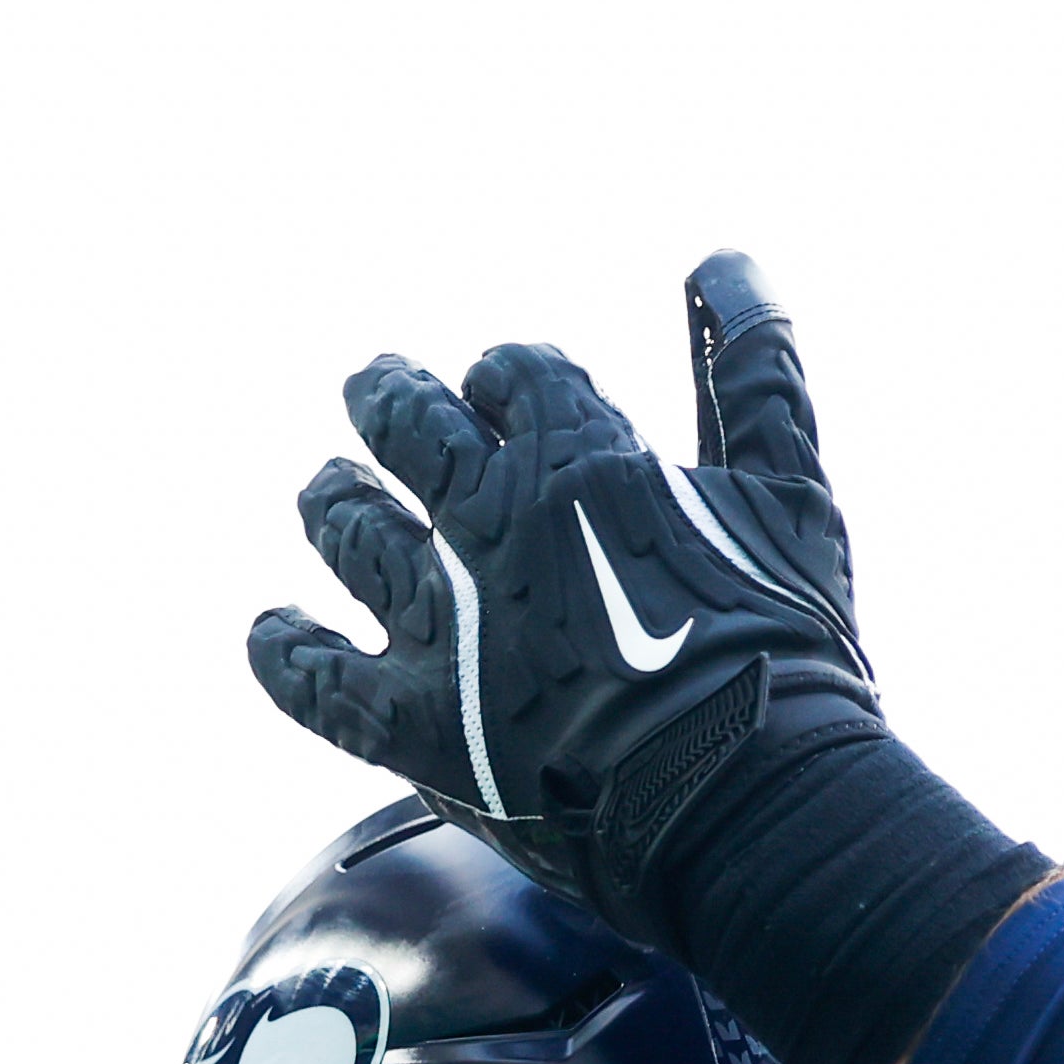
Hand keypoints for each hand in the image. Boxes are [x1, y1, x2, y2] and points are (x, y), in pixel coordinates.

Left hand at [247, 252, 885, 944]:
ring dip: (333, 499)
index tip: (506, 388)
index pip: (516, 377)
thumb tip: (726, 258)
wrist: (748, 804)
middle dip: (390, 399)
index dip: (507, 378)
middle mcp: (488, 520)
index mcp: (578, 456)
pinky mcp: (407, 721)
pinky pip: (309, 676)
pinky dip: (282, 650)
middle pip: (406, 423)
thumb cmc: (782, 651)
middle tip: (377, 390)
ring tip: (329, 490)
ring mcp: (439, 619)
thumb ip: (756, 372)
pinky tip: (271, 633)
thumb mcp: (792, 492)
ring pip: (347, 526)